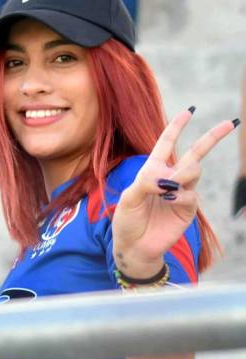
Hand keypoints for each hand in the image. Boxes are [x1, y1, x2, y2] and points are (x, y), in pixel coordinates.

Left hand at [112, 109, 237, 277]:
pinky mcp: (188, 209)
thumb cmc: (127, 221)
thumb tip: (166, 177)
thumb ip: (144, 183)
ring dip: (182, 173)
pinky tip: (168, 199)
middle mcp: (170, 178)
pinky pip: (190, 194)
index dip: (177, 127)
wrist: (134, 247)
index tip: (189, 111)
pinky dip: (179, 195)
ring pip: (194, 169)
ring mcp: (182, 193)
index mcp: (152, 170)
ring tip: (166, 186)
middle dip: (212, 137)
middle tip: (230, 123)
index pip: (167, 144)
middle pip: (196, 153)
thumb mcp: (128, 199)